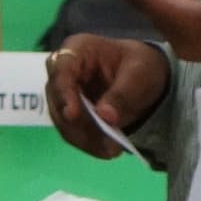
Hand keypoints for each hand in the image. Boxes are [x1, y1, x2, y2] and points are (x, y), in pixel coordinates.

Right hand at [44, 34, 171, 157]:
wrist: (144, 77)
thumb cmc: (140, 65)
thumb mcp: (139, 73)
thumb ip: (122, 93)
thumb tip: (105, 116)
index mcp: (78, 49)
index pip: (61, 70)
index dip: (64, 93)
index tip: (72, 115)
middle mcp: (63, 71)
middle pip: (57, 99)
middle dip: (78, 123)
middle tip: (105, 142)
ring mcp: (63, 93)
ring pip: (62, 120)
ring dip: (84, 138)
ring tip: (111, 150)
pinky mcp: (69, 113)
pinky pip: (72, 132)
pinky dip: (88, 143)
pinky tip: (106, 151)